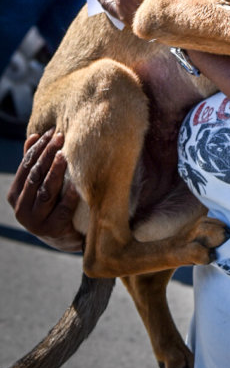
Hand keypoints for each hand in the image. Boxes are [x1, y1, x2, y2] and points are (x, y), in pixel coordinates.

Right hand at [7, 130, 83, 251]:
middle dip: (48, 154)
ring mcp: (35, 222)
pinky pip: (62, 210)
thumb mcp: (39, 184)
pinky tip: (76, 184)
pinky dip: (69, 196)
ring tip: (65, 155)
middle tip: (61, 137)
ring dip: (55, 171)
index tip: (53, 131)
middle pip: (36, 176)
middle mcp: (21, 208)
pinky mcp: (52, 230)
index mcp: (15, 194)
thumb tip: (34, 135)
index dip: (39, 147)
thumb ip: (34, 163)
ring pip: (46, 191)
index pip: (26, 165)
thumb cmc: (52, 203)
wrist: (64, 236)